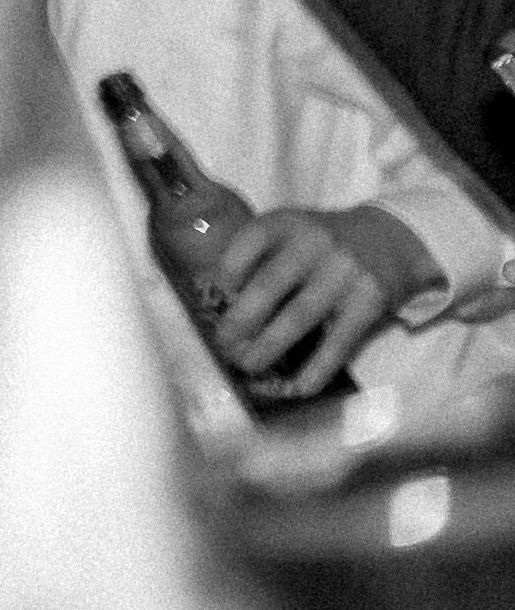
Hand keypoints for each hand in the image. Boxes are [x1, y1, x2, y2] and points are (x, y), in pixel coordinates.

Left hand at [211, 204, 432, 396]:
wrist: (391, 238)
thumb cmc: (323, 243)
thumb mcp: (291, 231)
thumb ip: (261, 254)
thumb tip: (221, 300)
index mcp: (286, 223)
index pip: (248, 242)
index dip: (228, 271)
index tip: (217, 296)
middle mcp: (312, 244)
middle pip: (268, 286)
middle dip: (241, 320)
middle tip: (223, 345)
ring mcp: (342, 274)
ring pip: (298, 317)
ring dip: (269, 346)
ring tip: (248, 365)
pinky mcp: (368, 303)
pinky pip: (338, 341)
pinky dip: (317, 367)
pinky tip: (300, 387)